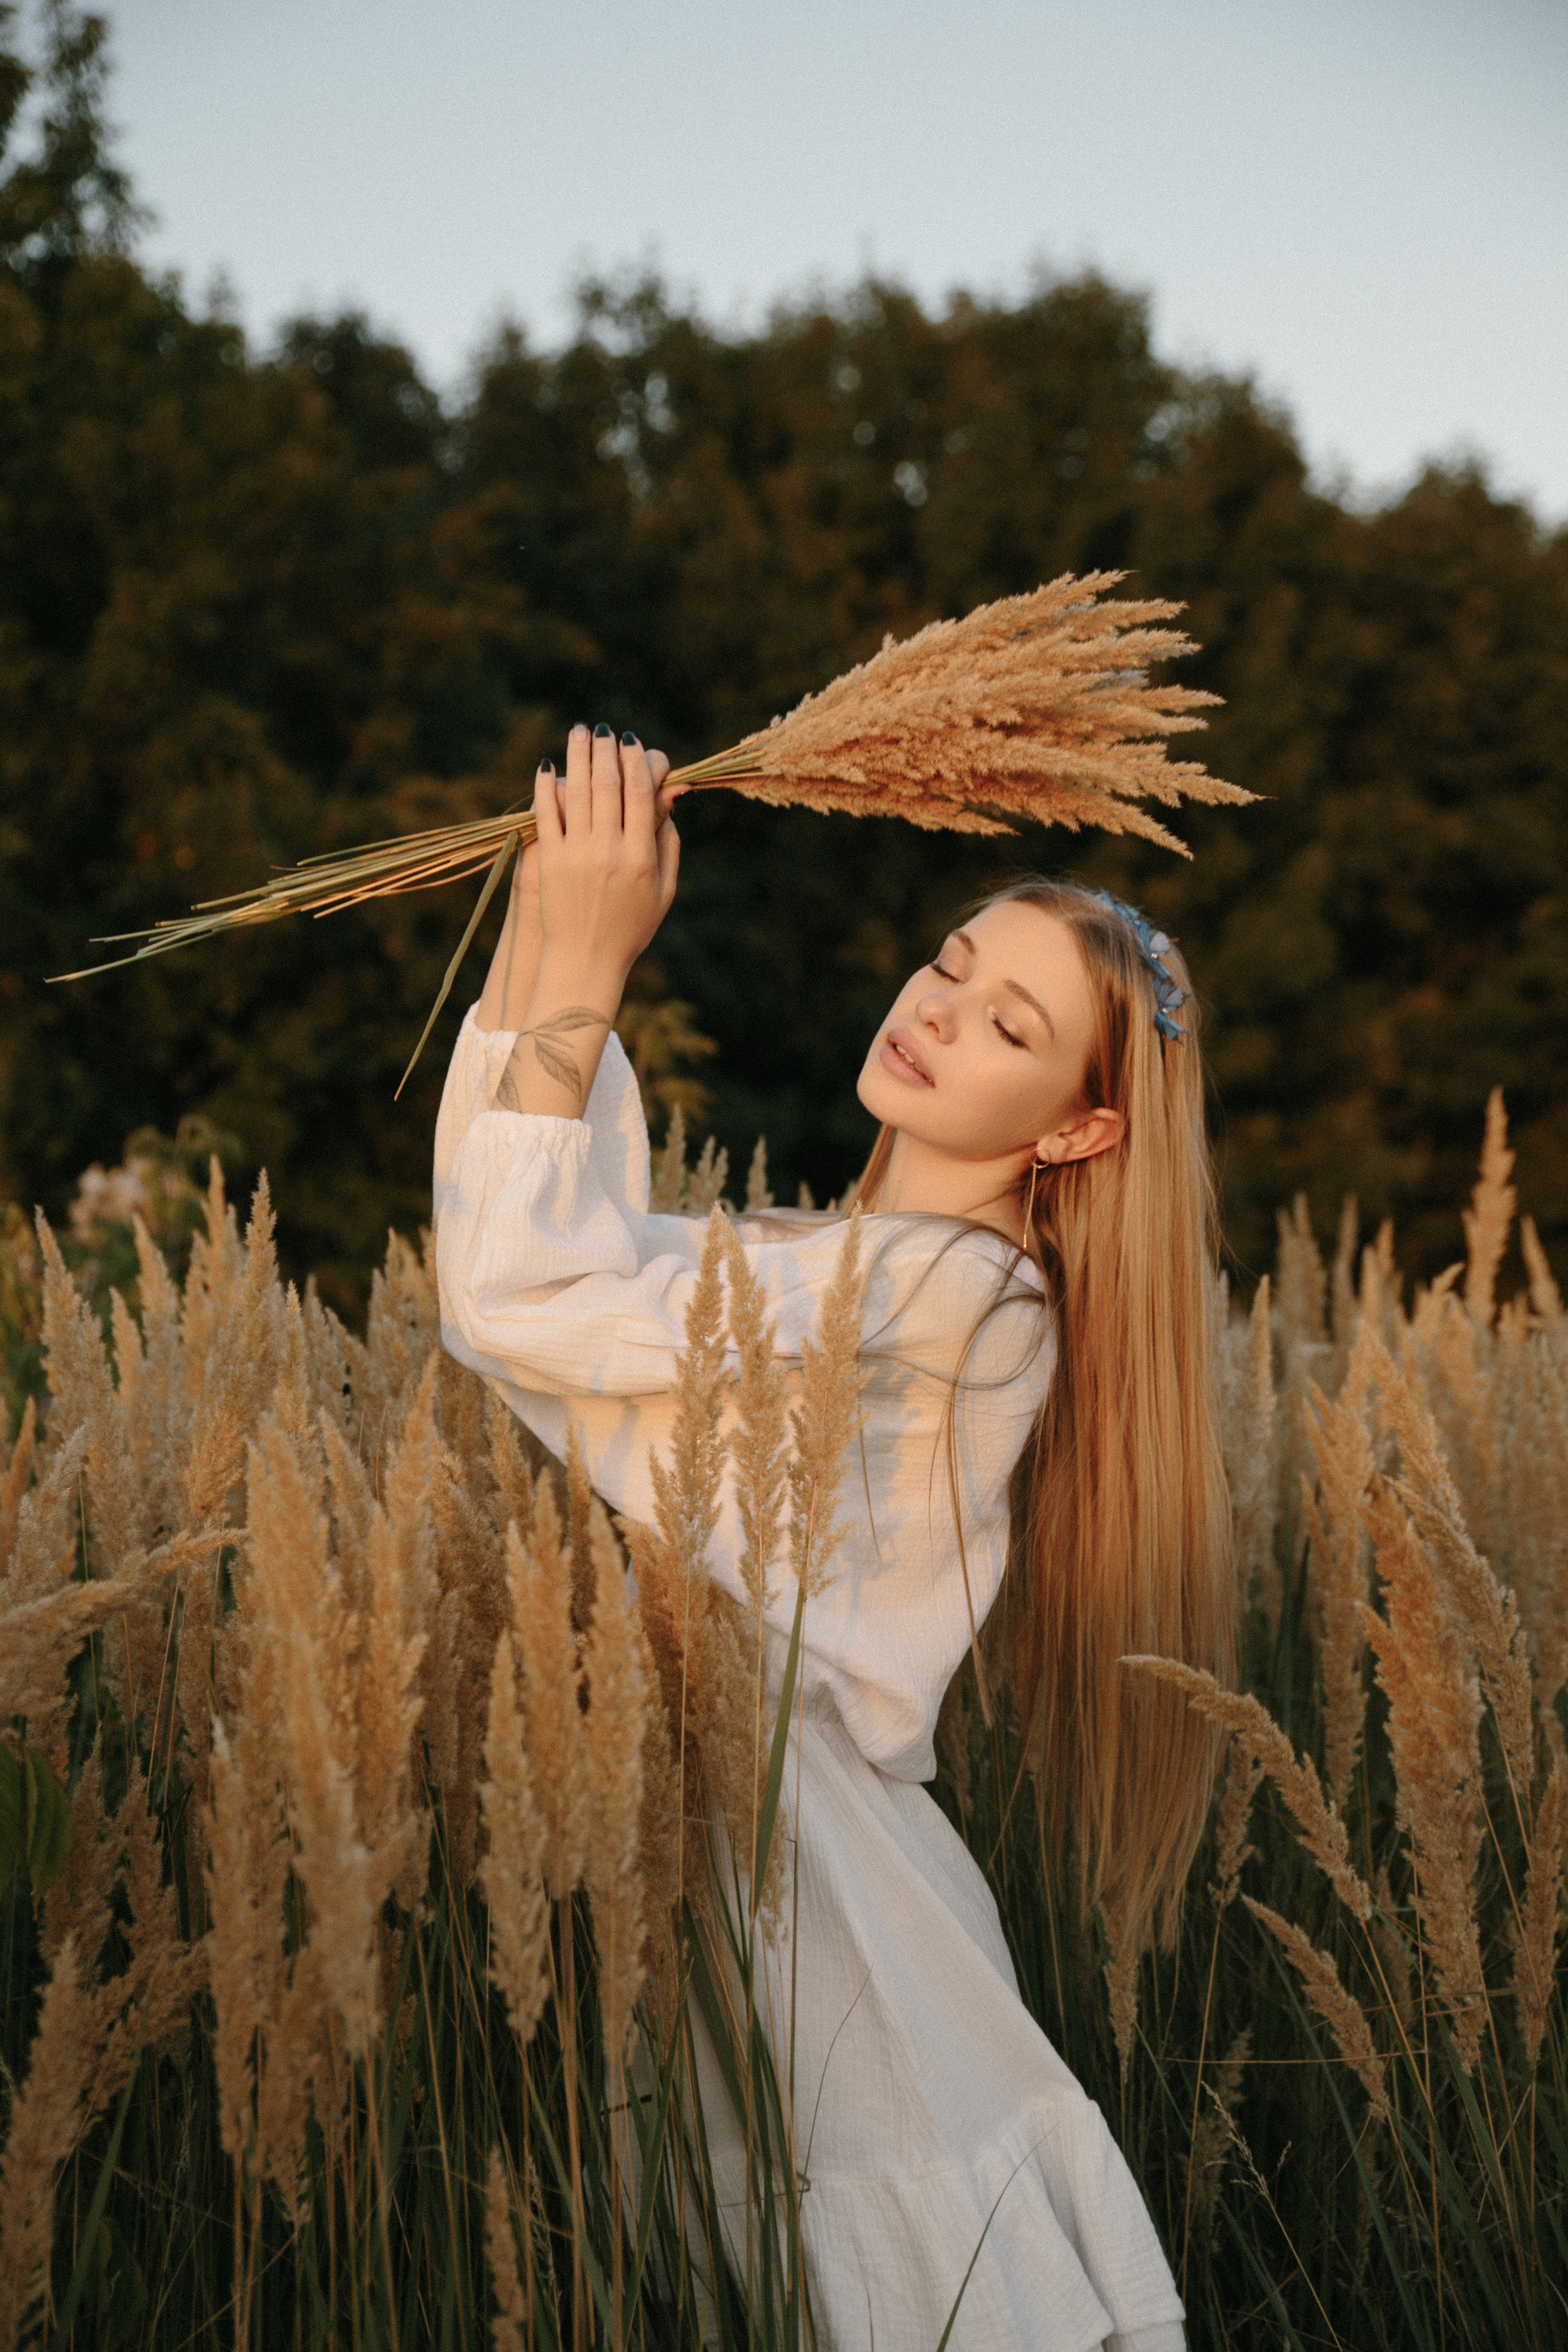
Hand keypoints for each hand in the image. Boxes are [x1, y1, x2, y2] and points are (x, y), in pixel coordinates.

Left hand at [475, 726, 677, 1032]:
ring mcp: (576, 855)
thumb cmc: (630, 928)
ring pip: (577, 792)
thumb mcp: (663, 891)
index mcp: (642, 857)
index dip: (637, 761)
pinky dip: (546, 787)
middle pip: (608, 785)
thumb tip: (668, 799)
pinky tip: (548, 766)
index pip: (641, 794)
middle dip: (607, 750)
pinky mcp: (548, 862)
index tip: (632, 742)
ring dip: (579, 756)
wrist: (585, 961)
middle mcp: (610, 851)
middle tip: (604, 729)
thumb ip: (668, 845)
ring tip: (579, 732)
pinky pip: (546, 815)